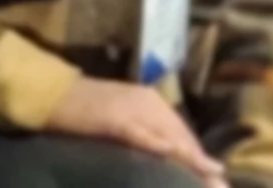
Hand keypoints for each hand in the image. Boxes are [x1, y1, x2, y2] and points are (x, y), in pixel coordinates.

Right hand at [45, 78, 223, 186]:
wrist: (52, 93)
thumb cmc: (85, 112)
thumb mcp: (122, 122)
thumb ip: (146, 136)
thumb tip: (168, 158)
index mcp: (152, 103)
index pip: (183, 134)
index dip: (200, 159)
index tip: (217, 180)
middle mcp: (148, 102)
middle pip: (181, 135)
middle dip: (201, 163)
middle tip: (220, 186)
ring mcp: (131, 107)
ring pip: (167, 134)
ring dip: (189, 158)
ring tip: (208, 177)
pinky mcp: (113, 117)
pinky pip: (138, 132)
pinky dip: (154, 143)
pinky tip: (168, 153)